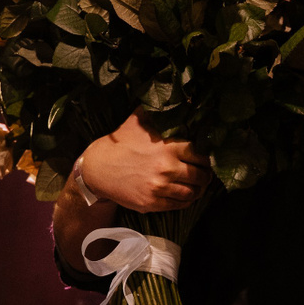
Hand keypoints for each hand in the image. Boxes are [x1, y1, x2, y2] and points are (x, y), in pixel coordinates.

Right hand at [79, 113, 212, 212]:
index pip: (200, 155)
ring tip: (197, 186)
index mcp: (169, 147)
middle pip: (200, 176)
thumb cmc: (120, 144)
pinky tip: (185, 196)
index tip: (205, 160)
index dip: (205, 158)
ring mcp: (160, 187)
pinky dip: (186, 201)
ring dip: (198, 190)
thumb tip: (179, 99)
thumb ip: (158, 112)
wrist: (98, 168)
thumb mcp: (137, 121)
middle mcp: (167, 168)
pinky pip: (179, 205)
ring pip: (192, 193)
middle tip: (204, 175)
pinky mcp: (152, 203)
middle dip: (205, 175)